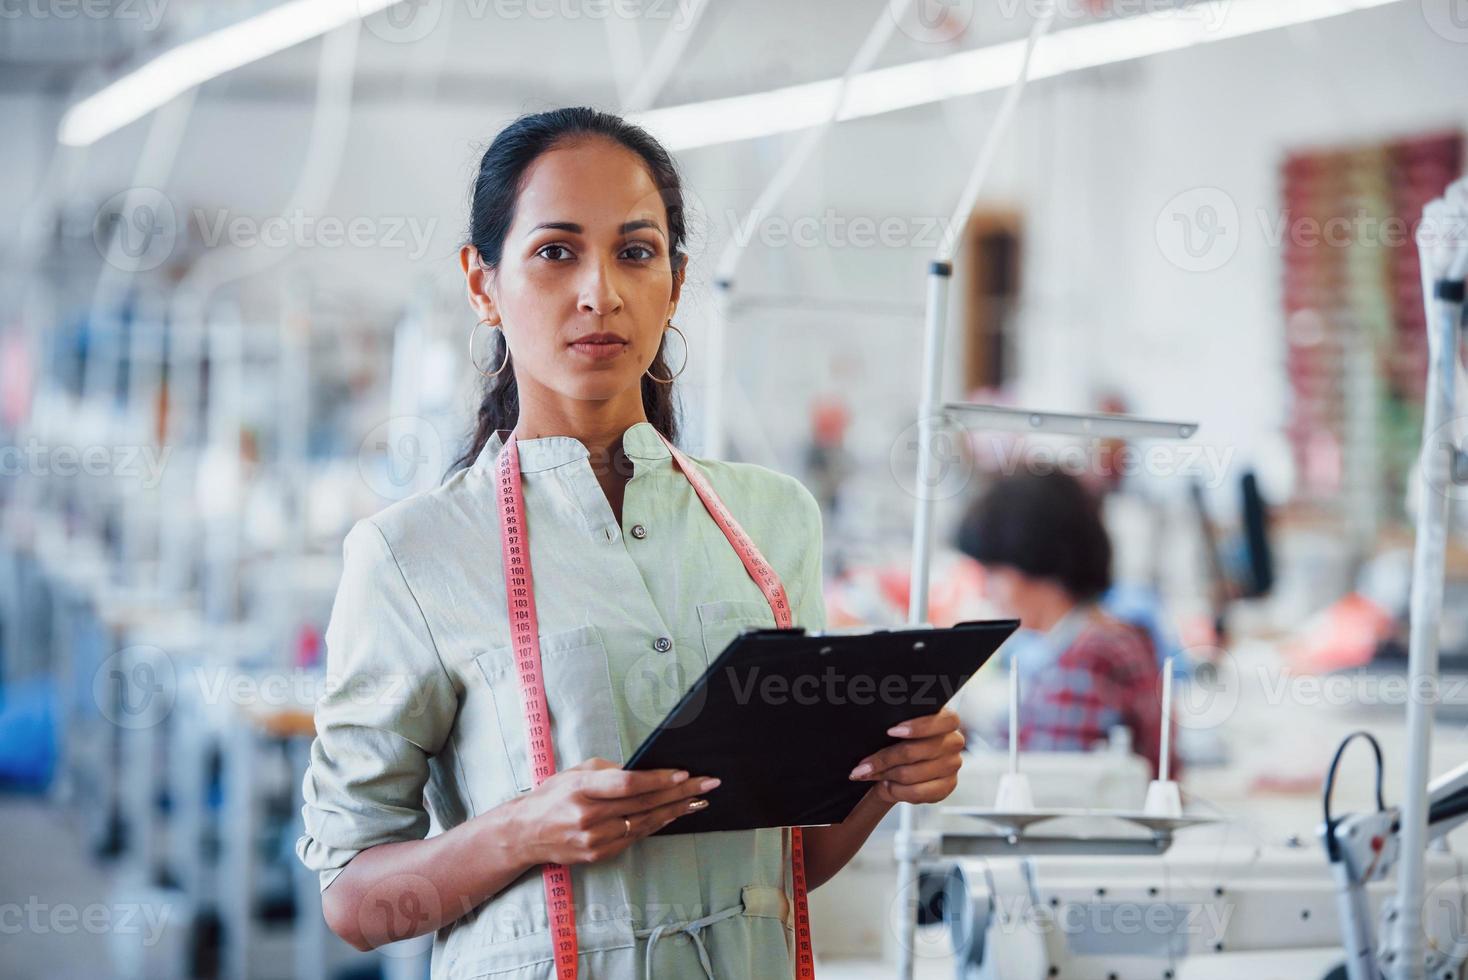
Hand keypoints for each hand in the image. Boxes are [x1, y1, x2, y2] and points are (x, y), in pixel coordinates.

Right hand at [511, 758, 718, 866]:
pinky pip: (635, 837)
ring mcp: (594, 840)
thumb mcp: (576, 773)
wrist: (525, 833)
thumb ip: (609, 772)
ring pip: (644, 823)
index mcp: (581, 789)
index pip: (627, 785)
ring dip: (676, 811)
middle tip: (707, 784)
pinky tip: (674, 814)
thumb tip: (645, 772)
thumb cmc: (553, 796)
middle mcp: (588, 817)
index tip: (683, 774)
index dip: (657, 780)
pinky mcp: (598, 855)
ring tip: (699, 799)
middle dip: (679, 793)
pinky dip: (657, 824)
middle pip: (643, 804)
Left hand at [847, 708, 964, 805]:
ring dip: (885, 775)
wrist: (901, 766)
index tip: (890, 732)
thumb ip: (895, 724)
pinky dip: (896, 790)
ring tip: (870, 774)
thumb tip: (872, 727)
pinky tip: (887, 785)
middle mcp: (954, 742)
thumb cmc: (899, 740)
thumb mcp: (898, 727)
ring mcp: (953, 766)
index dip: (917, 727)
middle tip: (862, 766)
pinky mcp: (947, 787)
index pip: (945, 721)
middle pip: (915, 751)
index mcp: (947, 720)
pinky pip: (917, 792)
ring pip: (911, 774)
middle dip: (884, 759)